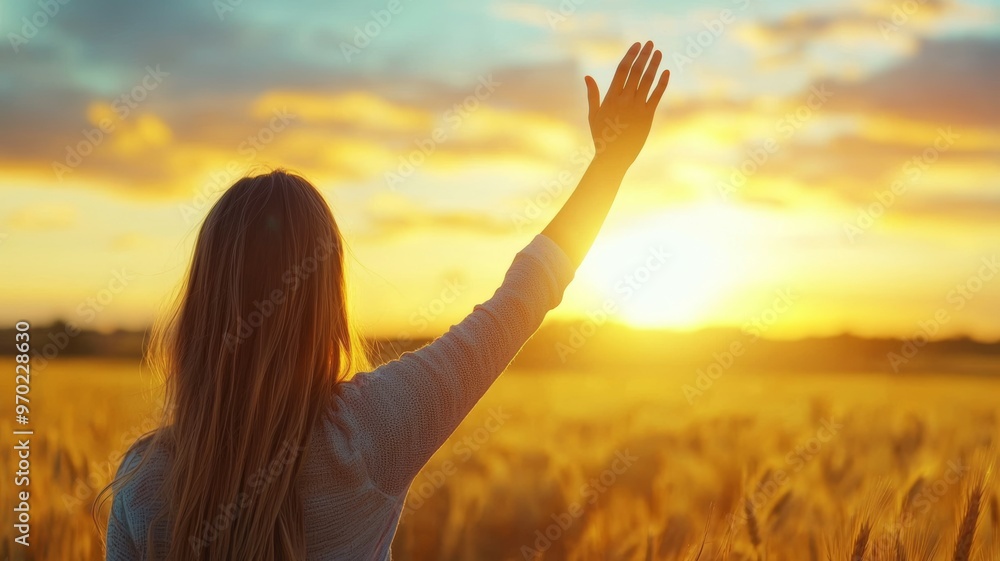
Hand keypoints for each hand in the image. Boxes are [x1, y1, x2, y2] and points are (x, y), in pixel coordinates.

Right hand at [585, 41, 669, 171]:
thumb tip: (587, 77)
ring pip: (647, 81)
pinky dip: (662, 83)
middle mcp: (624, 99)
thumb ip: (592, 95)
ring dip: (654, 65)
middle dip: (644, 55)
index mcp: (611, 97)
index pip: (622, 70)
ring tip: (659, 52)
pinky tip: (667, 72)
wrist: (613, 157)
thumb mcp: (593, 115)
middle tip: (650, 43)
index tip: (637, 45)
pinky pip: (656, 96)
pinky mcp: (647, 116)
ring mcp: (636, 107)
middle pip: (636, 72)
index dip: (631, 56)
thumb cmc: (601, 136)